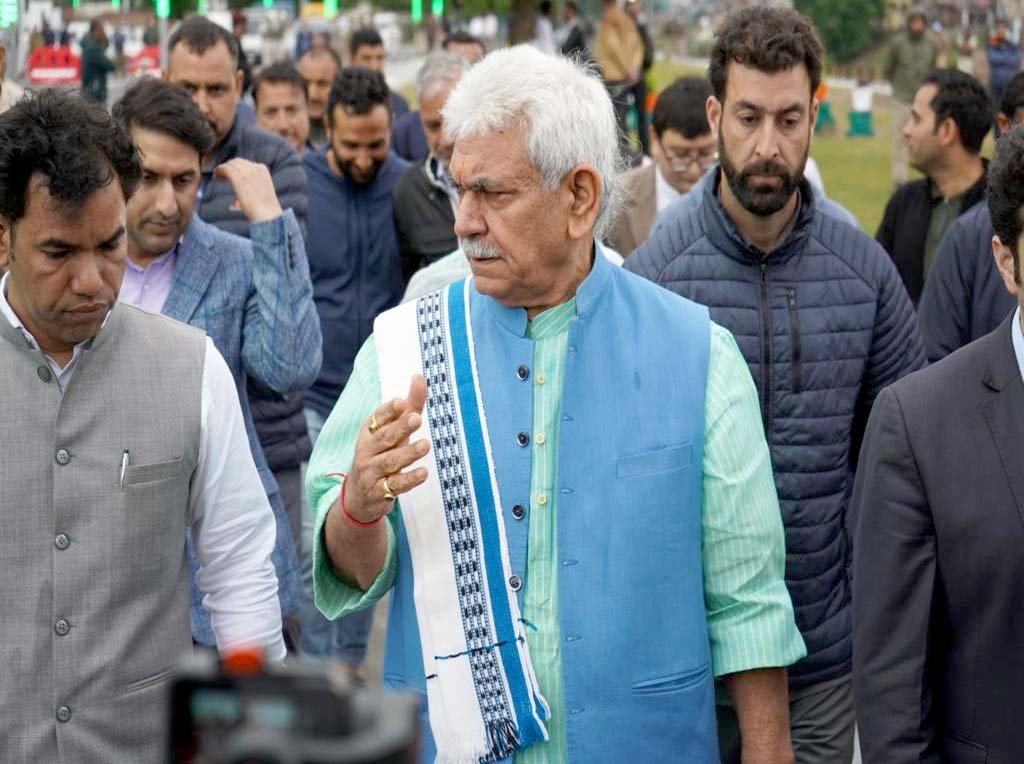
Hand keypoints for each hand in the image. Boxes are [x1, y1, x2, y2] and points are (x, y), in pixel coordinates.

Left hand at [213, 158, 282, 222]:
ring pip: (229, 165)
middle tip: (222, 176)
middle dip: (229, 167)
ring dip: (222, 170)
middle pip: (237, 162)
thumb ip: (254, 186)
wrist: (268, 215)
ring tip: (218, 178)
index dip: (236, 168)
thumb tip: (243, 189)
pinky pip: (224, 169)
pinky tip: (216, 178)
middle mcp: (255, 168)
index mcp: (262, 170)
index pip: (246, 163)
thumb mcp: (263, 192)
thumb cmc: (266, 210)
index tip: (231, 175)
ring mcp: (246, 172)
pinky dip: (218, 171)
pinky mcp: (237, 177)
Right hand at [345, 375, 429, 523]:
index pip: (377, 417)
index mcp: (368, 432)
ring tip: (425, 445)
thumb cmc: (381, 456)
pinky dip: (409, 480)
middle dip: (400, 428)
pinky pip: (395, 486)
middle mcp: (366, 450)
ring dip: (408, 453)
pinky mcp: (378, 493)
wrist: (360, 497)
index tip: (402, 402)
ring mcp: (370, 472)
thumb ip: (409, 406)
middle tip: (416, 418)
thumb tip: (420, 377)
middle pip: (384, 438)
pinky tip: (423, 473)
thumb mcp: (394, 431)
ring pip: (390, 461)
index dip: (389, 410)